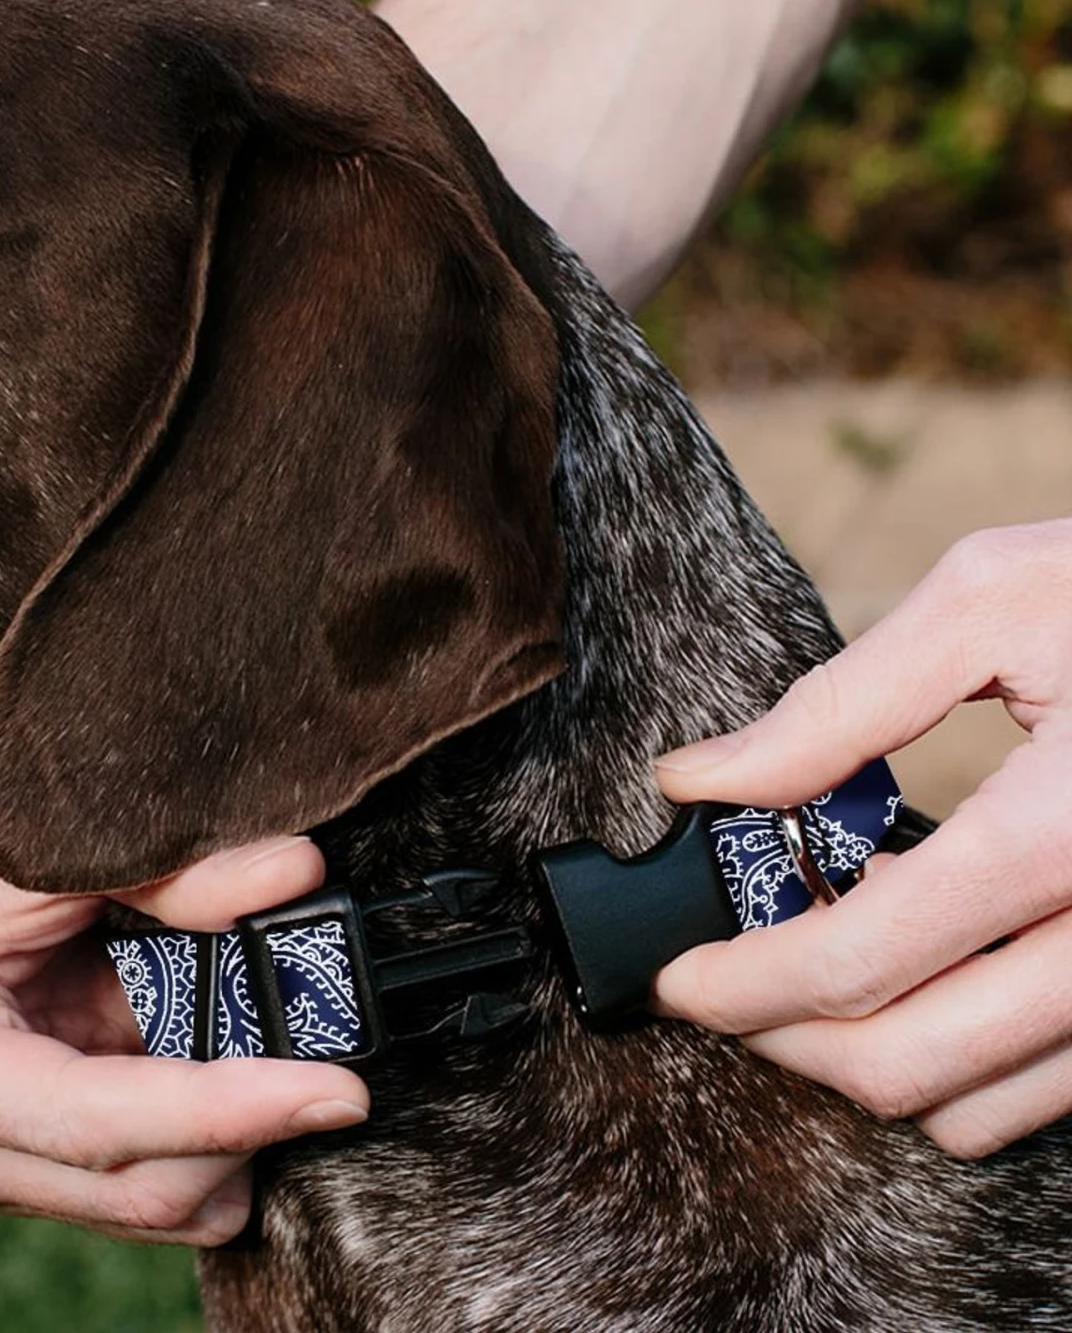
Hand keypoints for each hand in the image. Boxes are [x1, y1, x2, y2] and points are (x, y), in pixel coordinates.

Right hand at [0, 772, 368, 1243]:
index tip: (336, 1093)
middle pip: (129, 1181)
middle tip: (339, 1067)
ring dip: (235, 1137)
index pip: (93, 1121)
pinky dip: (217, 1132)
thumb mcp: (63, 833)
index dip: (224, 1112)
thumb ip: (177, 867)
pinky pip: (156, 1174)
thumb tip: (295, 874)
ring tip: (283, 1047)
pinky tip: (246, 1064)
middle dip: (244, 1132)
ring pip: (152, 1197)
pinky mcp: (40, 1149)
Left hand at [652, 521, 1071, 1157]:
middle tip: (723, 988)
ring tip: (816, 964)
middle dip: (787, 1040)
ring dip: (873, 1056)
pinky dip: (962, 1051)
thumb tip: (699, 779)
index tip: (676, 977)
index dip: (739, 986)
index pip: (856, 964)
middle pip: (911, 1068)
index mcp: (1063, 835)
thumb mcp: (990, 602)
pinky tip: (926, 957)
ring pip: (983, 1105)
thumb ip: (834, 706)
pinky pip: (1054, 1085)